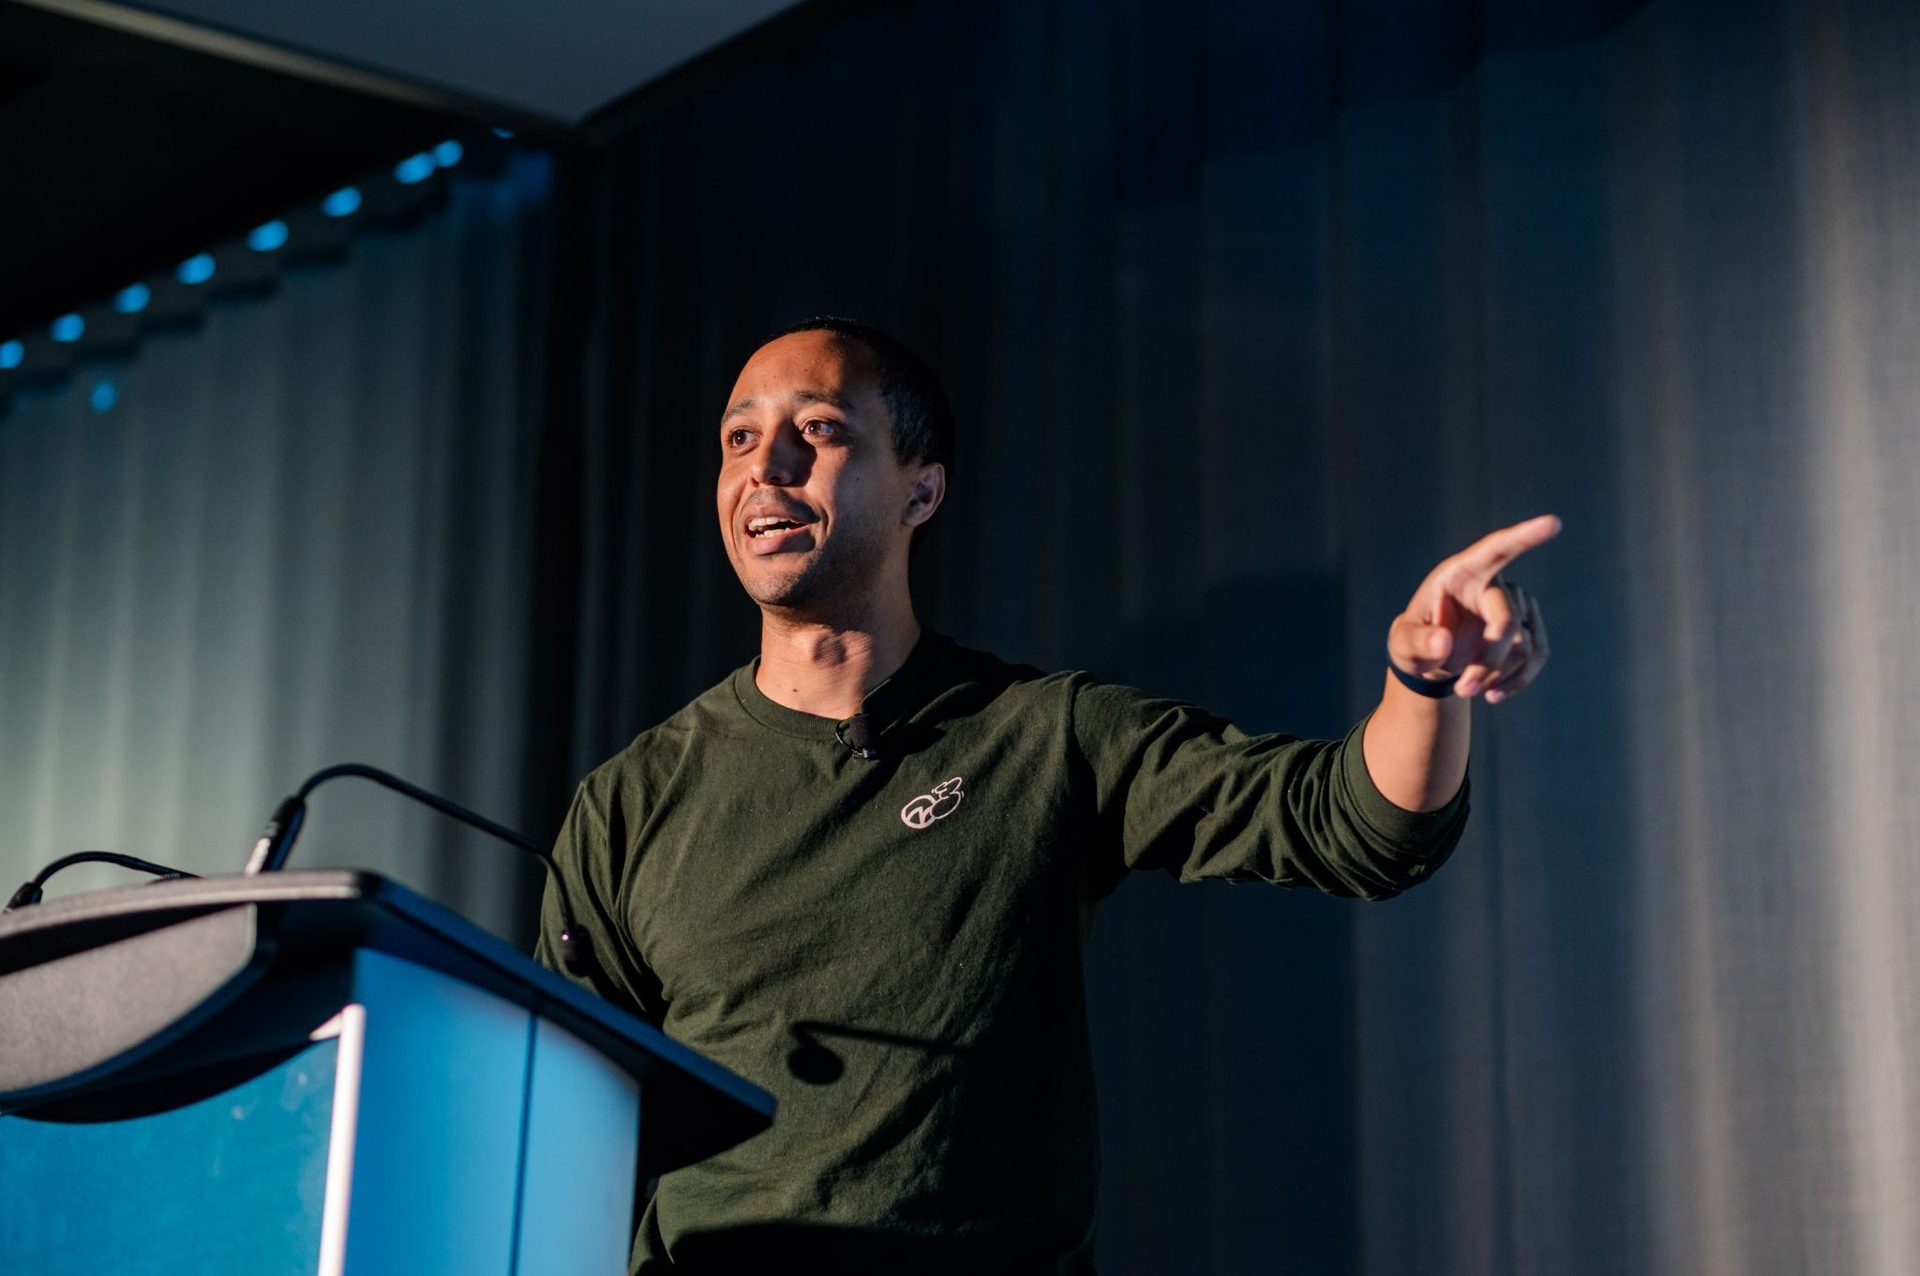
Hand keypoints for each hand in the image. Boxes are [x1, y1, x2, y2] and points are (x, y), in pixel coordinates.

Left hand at [1387, 514, 1559, 703]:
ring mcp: (1515, 606)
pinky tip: (1493, 694)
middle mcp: (1493, 585)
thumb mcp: (1403, 645)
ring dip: (1495, 675)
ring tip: (1464, 690)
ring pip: (1523, 645)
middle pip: (1506, 621)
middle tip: (1461, 689)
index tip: (1554, 523)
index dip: (1524, 537)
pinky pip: (1536, 656)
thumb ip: (1417, 643)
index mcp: (1461, 573)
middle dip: (1486, 660)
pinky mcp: (1528, 630)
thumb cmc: (1413, 641)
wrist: (1430, 658)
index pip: (1496, 549)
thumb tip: (1443, 643)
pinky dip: (1517, 680)